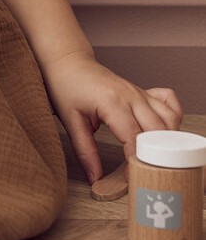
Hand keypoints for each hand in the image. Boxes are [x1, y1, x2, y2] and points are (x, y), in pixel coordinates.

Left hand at [43, 51, 182, 182]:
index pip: (134, 138)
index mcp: (112, 103)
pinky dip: (173, 118)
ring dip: (167, 140)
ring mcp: (140, 93)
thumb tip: (95, 177)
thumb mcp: (70, 121)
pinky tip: (163, 131)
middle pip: (158, 131)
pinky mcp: (144, 92)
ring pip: (170, 119)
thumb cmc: (66, 87)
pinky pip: (170, 103)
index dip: (134, 160)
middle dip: (155, 154)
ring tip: (154, 156)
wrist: (68, 63)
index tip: (130, 176)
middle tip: (144, 170)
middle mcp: (131, 96)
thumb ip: (84, 151)